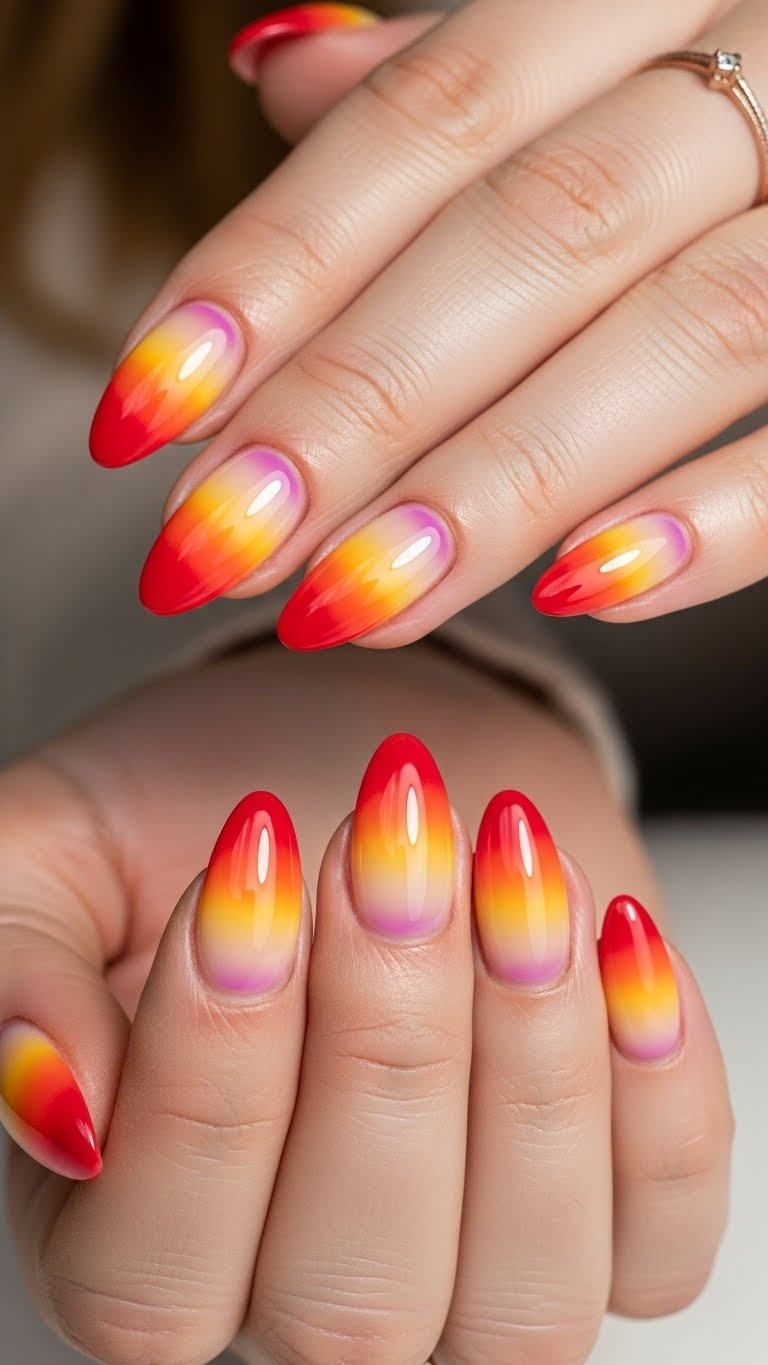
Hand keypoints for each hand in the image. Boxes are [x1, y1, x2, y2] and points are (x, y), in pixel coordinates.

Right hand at [0, 647, 731, 1363]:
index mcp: (129, 1227)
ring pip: (522, 1303)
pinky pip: (663, 1242)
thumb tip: (51, 1094)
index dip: (211, 1080)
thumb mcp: (60, 843)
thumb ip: (15, 958)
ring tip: (507, 860)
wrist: (373, 767)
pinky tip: (612, 931)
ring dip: (529, 1060)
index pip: (148, 1275)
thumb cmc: (207, 804)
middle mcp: (300, 1294)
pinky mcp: (608, 1220)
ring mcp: (469, 1276)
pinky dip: (657, 1090)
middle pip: (349, 1305)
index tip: (246, 862)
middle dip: (384, 1048)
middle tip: (389, 841)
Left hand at [87, 0, 767, 634]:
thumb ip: (454, 69)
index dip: (272, 267)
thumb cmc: (749, 82)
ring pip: (675, 340)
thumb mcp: (600, 33)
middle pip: (533, 239)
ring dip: (495, 487)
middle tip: (221, 542)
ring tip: (347, 602)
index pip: (426, 122)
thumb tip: (282, 70)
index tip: (148, 405)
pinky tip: (581, 589)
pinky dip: (715, 520)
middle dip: (358, 404)